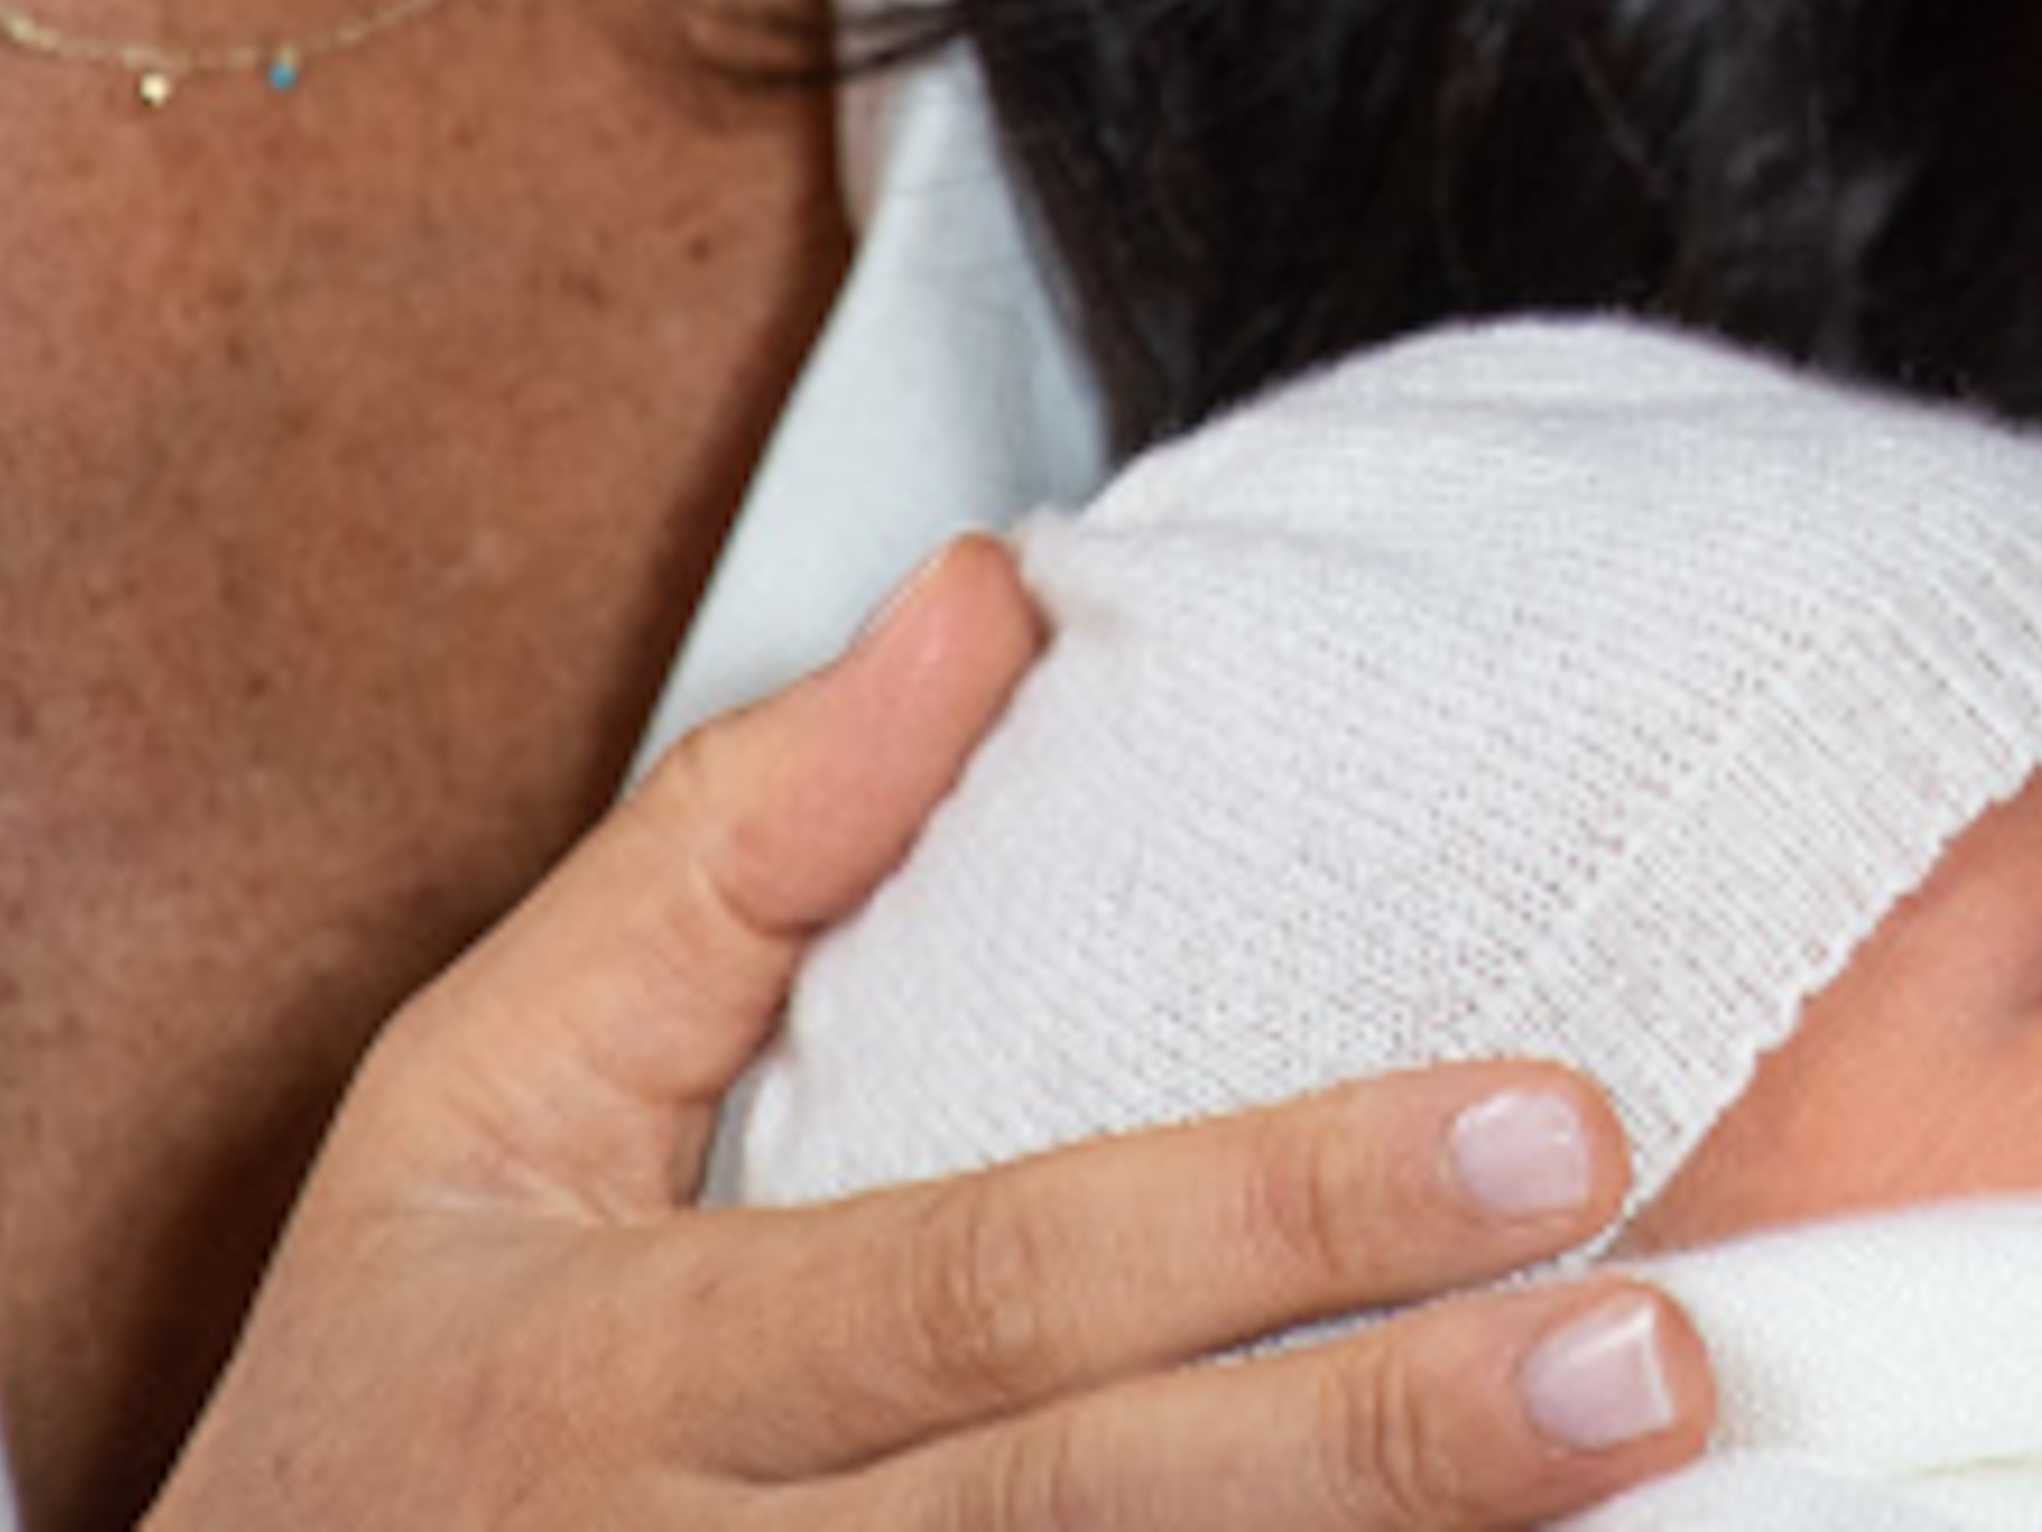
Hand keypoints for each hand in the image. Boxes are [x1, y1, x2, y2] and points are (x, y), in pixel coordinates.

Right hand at [149, 533, 1708, 1521]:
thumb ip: (727, 856)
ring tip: (1642, 1510)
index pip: (996, 1275)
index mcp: (621, 1371)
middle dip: (1393, 1443)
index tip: (1543, 1126)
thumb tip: (985, 601)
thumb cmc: (374, 1423)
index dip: (1273, 1216)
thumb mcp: (471, 1110)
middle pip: (1089, 1519)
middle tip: (1668, 1348)